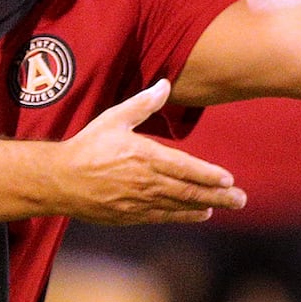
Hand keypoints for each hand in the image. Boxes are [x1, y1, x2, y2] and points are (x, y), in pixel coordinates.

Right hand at [61, 79, 246, 224]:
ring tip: (227, 206)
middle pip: (189, 190)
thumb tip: (165, 84)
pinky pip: (164, 217)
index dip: (209, 175)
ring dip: (206, 206)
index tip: (229, 179)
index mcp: (144, 156)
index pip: (185, 168)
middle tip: (241, 199)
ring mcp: (139, 201)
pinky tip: (201, 215)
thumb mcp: (114, 118)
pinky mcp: (130, 215)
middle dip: (219, 195)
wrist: (59, 180)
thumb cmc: (87, 146)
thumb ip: (143, 104)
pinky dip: (184, 216)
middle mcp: (146, 181)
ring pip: (180, 205)